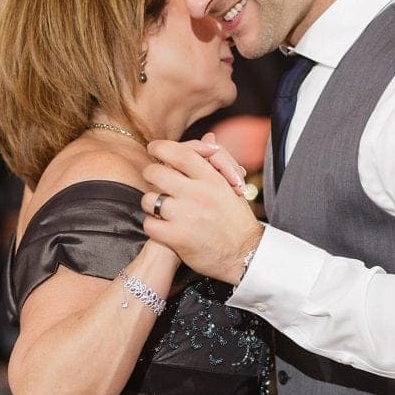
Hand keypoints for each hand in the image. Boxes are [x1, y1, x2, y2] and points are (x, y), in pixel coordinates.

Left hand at [140, 140, 263, 284]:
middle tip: (154, 180)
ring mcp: (185, 216)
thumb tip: (208, 138)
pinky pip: (149, 224)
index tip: (154, 148)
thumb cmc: (237, 220)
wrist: (245, 256)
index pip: (180, 153)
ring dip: (151, 203)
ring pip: (149, 199)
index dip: (161, 147)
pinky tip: (162, 226)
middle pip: (156, 172)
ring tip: (161, 208)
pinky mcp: (177, 237)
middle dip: (150, 174)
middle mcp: (198, 194)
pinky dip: (153, 225)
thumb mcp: (230, 187)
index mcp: (212, 179)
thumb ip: (217, 161)